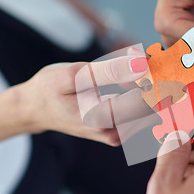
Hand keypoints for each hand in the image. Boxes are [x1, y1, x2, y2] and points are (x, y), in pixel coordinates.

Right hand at [15, 52, 152, 145]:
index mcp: (104, 119)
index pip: (148, 99)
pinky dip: (143, 95)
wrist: (35, 109)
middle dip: (157, 81)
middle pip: (153, 106)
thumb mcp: (76, 73)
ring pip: (150, 110)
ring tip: (141, 67)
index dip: (157, 76)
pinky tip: (131, 81)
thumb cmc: (50, 88)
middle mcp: (115, 133)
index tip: (155, 58)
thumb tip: (142, 64)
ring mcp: (118, 135)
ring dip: (151, 88)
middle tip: (151, 58)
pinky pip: (142, 113)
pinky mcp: (120, 132)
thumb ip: (111, 70)